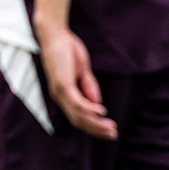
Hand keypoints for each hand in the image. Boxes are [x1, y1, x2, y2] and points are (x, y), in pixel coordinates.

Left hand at [36, 20, 115, 139]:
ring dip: (95, 123)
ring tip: (110, 128)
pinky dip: (89, 109)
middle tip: (113, 135)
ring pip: (78, 115)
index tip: (109, 130)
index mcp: (63, 94)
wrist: (55, 34)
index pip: (78, 117)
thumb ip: (88, 87)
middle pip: (78, 121)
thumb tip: (97, 104)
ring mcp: (60, 91)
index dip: (93, 126)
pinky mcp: (62, 84)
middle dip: (96, 130)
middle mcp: (59, 96)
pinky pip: (77, 101)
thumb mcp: (82, 71)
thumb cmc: (67, 50)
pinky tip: (101, 112)